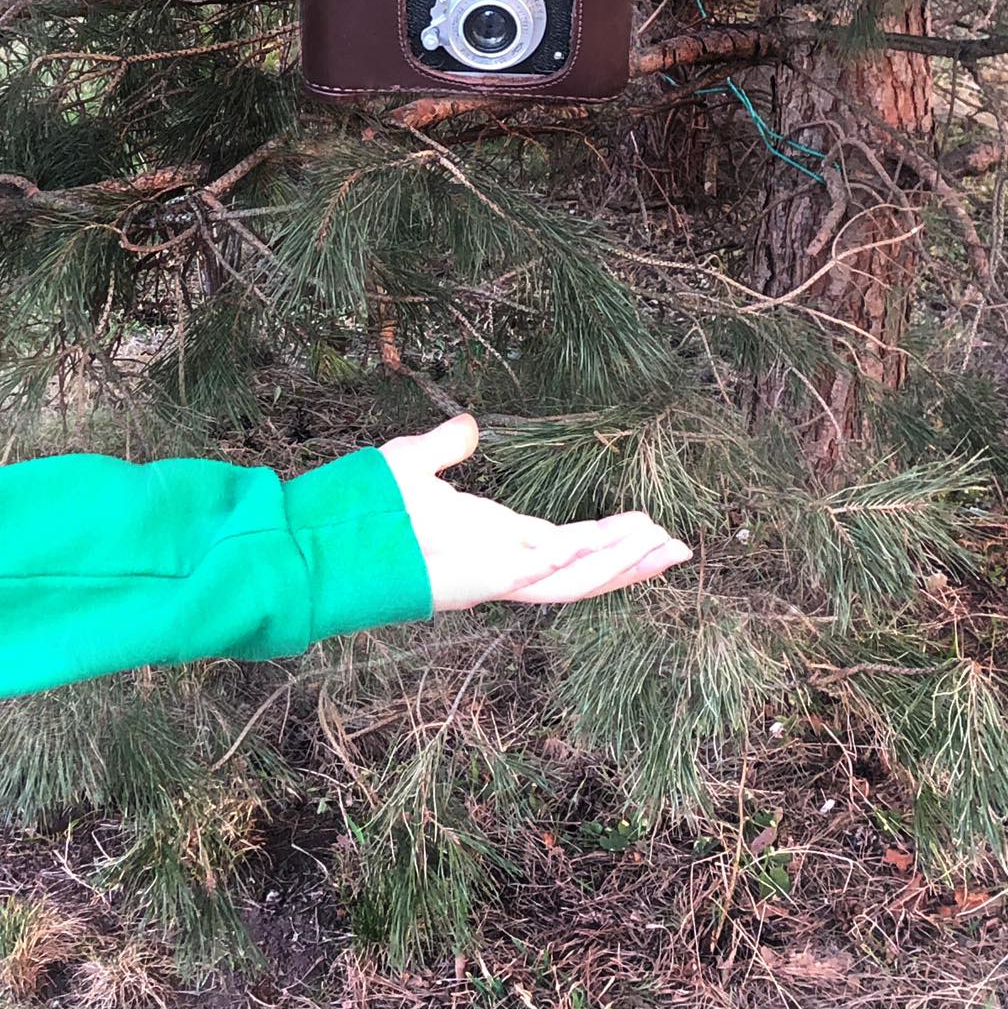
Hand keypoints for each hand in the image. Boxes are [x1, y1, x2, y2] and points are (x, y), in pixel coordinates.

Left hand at [380, 413, 691, 611]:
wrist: (327, 541)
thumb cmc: (365, 509)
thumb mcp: (415, 463)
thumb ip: (446, 448)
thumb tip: (468, 428)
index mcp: (495, 539)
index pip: (566, 545)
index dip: (607, 539)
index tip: (647, 524)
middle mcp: (502, 563)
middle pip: (582, 570)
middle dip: (631, 561)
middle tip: (680, 549)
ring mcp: (493, 575)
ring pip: (572, 580)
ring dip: (619, 564)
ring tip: (663, 547)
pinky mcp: (481, 579)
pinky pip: (540, 577)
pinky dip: (577, 566)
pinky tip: (612, 549)